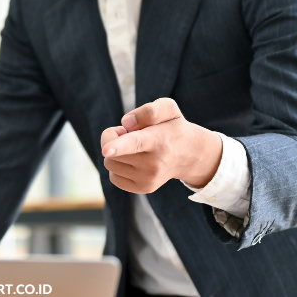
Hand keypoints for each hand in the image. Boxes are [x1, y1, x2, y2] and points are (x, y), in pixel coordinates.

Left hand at [100, 98, 222, 193]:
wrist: (190, 154)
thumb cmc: (173, 127)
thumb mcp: (168, 108)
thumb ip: (149, 110)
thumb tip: (126, 123)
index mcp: (158, 140)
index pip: (136, 143)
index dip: (118, 145)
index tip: (106, 149)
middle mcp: (154, 163)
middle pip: (111, 151)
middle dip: (112, 138)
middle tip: (129, 133)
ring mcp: (149, 179)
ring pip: (110, 164)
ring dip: (115, 153)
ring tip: (134, 147)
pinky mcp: (144, 188)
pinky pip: (114, 177)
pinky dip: (119, 167)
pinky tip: (134, 160)